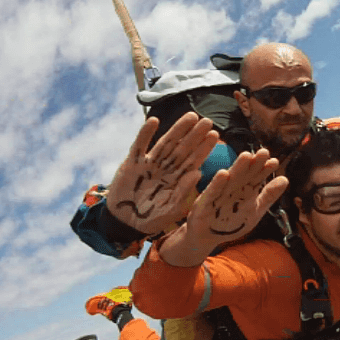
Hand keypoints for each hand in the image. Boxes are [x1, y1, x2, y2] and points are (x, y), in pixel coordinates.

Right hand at [106, 113, 219, 234]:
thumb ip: (183, 193)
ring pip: (165, 143)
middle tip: (207, 121)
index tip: (214, 135)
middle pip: (182, 148)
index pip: (193, 161)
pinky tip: (153, 121)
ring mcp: (149, 164)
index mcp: (176, 179)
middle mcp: (165, 168)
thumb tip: (198, 173)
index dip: (203, 148)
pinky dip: (145, 133)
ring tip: (190, 117)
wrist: (125, 223)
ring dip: (177, 130)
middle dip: (194, 135)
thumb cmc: (151, 218)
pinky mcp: (132, 163)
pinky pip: (139, 146)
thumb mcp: (170, 210)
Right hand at [162, 150, 288, 265]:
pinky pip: (212, 192)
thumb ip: (269, 196)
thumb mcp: (254, 210)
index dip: (265, 170)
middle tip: (264, 152)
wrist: (205, 237)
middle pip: (245, 175)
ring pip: (230, 180)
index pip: (257, 178)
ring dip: (238, 168)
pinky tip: (223, 174)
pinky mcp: (205, 203)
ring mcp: (219, 195)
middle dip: (254, 164)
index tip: (275, 162)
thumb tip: (285, 179)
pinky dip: (217, 184)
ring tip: (247, 156)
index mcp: (245, 190)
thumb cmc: (231, 222)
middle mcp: (232, 189)